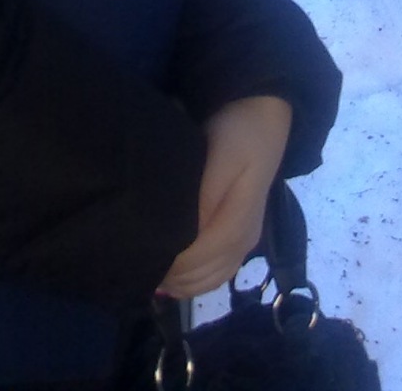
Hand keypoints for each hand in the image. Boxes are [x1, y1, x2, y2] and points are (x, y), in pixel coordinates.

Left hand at [157, 94, 291, 299]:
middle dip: (172, 277)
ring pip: (211, 279)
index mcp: (238, 222)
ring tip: (150, 275)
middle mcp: (245, 240)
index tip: (143, 259)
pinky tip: (174, 279)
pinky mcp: (242, 236)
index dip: (172, 264)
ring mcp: (246, 241)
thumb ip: (204, 196)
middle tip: (138, 268)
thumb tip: (185, 233)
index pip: (200, 257)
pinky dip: (196, 282)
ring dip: (181, 284)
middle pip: (205, 274)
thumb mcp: (221, 158)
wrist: (264, 117)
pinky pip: (219, 272)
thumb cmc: (238, 134)